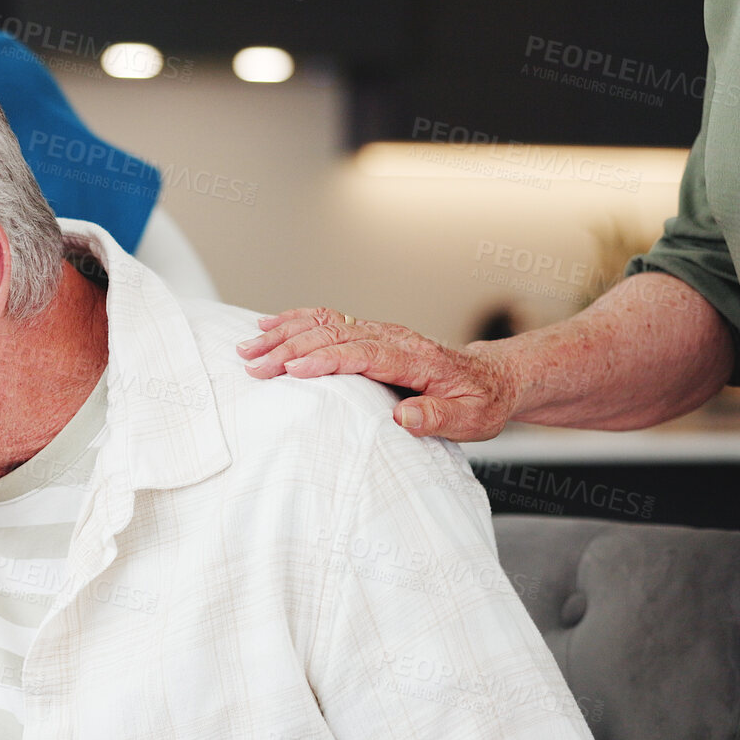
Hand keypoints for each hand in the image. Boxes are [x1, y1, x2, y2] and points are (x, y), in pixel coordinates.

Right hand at [237, 307, 520, 441]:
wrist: (491, 378)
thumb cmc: (479, 401)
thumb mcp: (471, 419)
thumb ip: (438, 417)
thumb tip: (406, 418)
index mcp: (415, 358)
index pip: (363, 353)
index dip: (326, 359)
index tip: (293, 369)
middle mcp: (393, 338)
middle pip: (334, 334)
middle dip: (289, 347)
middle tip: (254, 365)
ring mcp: (380, 332)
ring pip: (325, 323)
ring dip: (284, 332)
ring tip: (249, 346)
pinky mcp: (370, 334)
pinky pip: (328, 320)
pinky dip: (295, 320)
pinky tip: (269, 324)